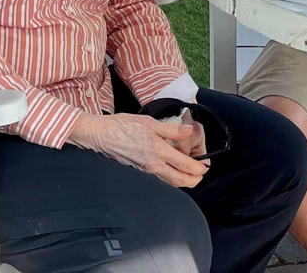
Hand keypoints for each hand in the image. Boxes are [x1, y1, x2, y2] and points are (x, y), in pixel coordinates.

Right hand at [67, 112, 208, 187]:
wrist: (101, 135)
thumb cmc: (122, 126)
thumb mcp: (149, 121)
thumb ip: (171, 129)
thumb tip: (188, 131)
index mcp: (158, 150)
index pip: (186, 165)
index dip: (199, 168)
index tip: (205, 166)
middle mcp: (153, 165)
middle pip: (181, 181)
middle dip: (195, 180)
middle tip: (201, 174)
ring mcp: (146, 172)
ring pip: (171, 184)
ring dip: (183, 181)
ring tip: (189, 174)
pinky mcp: (139, 173)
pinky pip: (160, 181)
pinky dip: (170, 180)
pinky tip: (171, 171)